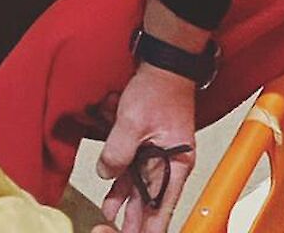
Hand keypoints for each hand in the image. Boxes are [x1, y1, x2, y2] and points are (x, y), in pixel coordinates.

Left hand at [96, 64, 200, 232]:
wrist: (163, 67)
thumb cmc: (160, 89)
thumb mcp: (133, 121)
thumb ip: (118, 151)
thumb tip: (107, 174)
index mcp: (176, 164)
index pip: (162, 207)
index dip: (149, 226)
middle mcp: (169, 166)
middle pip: (151, 203)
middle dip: (134, 222)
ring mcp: (157, 158)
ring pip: (139, 191)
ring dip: (124, 207)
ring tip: (109, 223)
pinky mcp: (145, 149)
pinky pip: (131, 174)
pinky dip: (120, 186)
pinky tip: (109, 202)